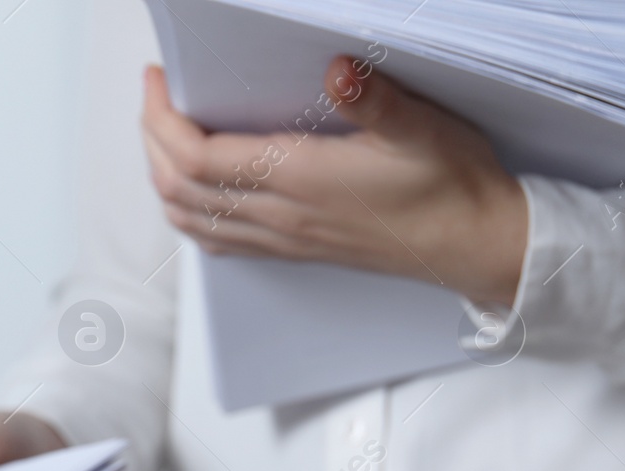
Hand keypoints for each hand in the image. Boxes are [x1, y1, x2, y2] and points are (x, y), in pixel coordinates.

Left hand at [142, 57, 527, 305]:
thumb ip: (375, 98)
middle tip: (153, 96)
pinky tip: (193, 191)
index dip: (163, 119)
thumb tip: (337, 68)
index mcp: (299, 179)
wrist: (473, 244)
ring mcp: (282, 238)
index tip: (157, 79)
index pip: (199, 156)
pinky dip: (188, 213)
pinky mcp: (293, 250)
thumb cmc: (451, 184)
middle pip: (179, 186)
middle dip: (151, 139)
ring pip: (190, 217)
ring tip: (162, 134)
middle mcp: (280, 215)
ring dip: (162, 176)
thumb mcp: (422, 127)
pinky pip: (217, 240)